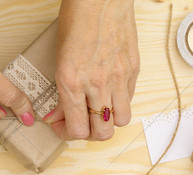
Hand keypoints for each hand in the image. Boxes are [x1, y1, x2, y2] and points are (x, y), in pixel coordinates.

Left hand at [45, 0, 139, 140]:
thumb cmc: (77, 20)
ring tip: (97, 111)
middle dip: (89, 134)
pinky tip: (108, 93)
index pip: (76, 129)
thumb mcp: (59, 58)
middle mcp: (97, 84)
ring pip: (120, 122)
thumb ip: (62, 92)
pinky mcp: (133, 70)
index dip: (67, 134)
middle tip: (80, 124)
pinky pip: (130, 100)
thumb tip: (59, 115)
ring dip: (108, 122)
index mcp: (72, 81)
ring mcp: (119, 78)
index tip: (61, 127)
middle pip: (102, 133)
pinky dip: (119, 103)